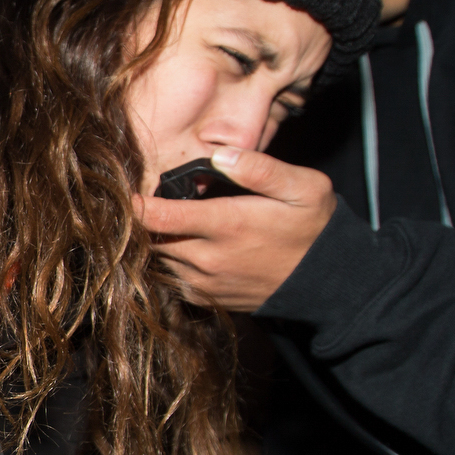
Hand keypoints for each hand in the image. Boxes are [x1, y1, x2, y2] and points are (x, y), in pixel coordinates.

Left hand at [138, 146, 335, 312]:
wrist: (326, 281)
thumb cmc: (313, 228)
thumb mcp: (304, 188)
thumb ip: (261, 169)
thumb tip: (220, 156)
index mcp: (226, 225)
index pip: (158, 216)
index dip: (136, 203)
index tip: (128, 190)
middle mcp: (208, 258)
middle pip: (151, 238)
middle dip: (144, 221)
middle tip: (148, 200)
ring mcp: (205, 282)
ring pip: (158, 258)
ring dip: (156, 240)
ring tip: (165, 219)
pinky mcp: (206, 299)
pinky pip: (170, 278)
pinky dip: (168, 261)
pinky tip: (182, 243)